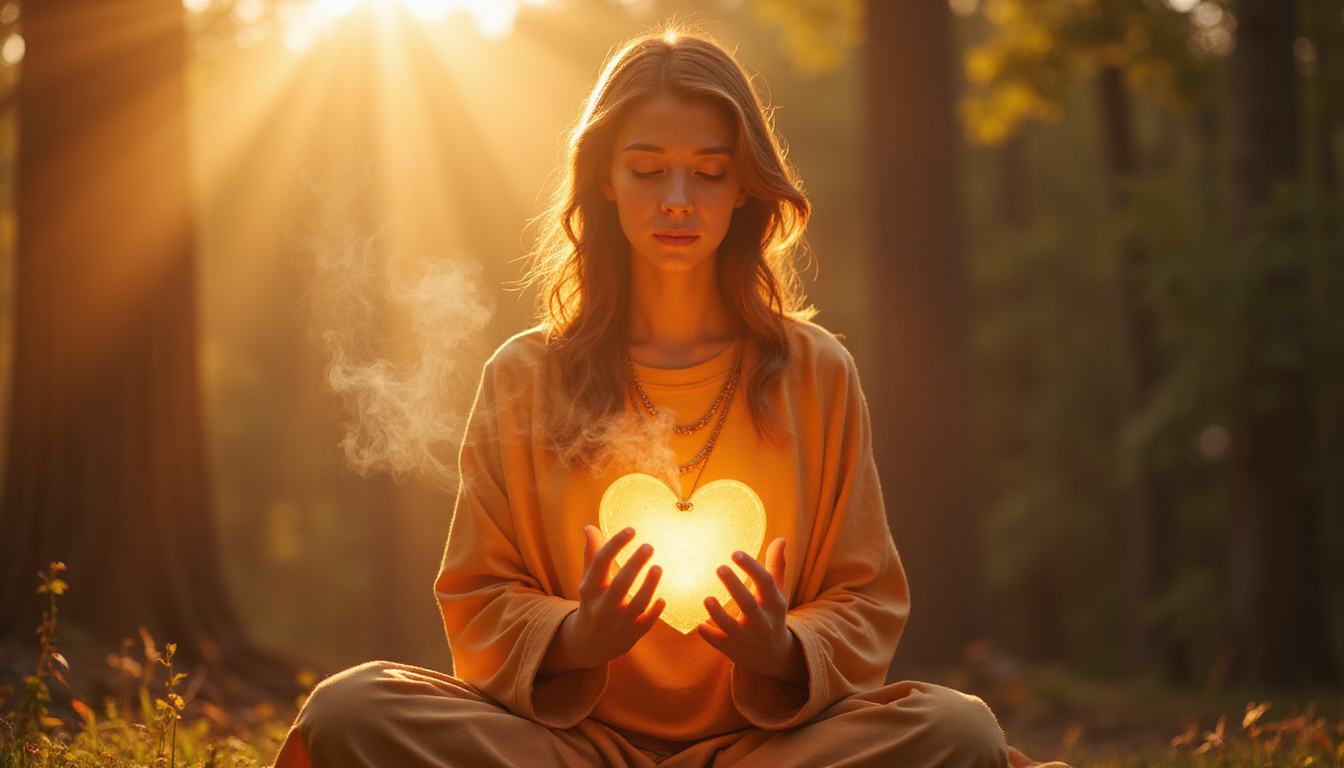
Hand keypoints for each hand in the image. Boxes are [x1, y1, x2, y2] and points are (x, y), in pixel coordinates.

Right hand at [540, 526, 664, 673]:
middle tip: (649, 546)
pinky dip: (654, 612)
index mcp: (589, 589)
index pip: (600, 563)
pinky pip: (645, 624)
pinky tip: (662, 599)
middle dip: (634, 565)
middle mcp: (601, 607)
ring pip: (636, 605)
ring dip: (648, 586)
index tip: (631, 530)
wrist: (588, 644)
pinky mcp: (631, 636)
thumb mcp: (588, 581)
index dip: (615, 544)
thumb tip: (589, 527)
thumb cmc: (592, 603)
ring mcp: (617, 623)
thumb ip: (592, 554)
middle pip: (619, 585)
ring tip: (658, 567)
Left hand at [696, 537, 804, 683]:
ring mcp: (748, 638)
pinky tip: (699, 625)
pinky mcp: (734, 650)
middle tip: (720, 567)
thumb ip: (777, 566)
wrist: (774, 656)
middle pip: (749, 604)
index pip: (765, 583)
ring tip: (707, 598)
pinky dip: (710, 636)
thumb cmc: (771, 615)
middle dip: (734, 587)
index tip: (735, 553)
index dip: (751, 567)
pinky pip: (720, 644)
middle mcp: (763, 621)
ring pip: (732, 627)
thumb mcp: (778, 593)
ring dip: (719, 614)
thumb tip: (780, 539)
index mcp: (774, 603)